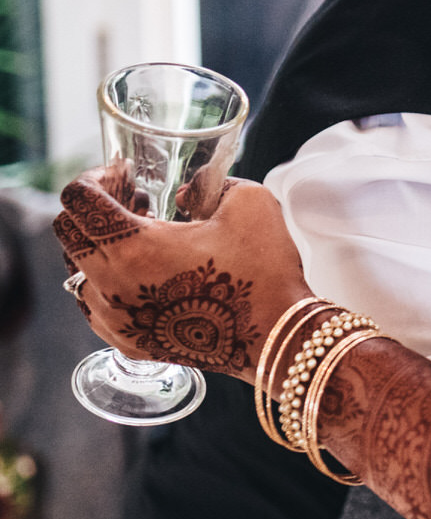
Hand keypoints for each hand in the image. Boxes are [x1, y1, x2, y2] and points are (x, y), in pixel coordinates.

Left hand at [53, 170, 312, 378]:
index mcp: (134, 246)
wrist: (275, 337)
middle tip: (134, 203)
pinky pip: (94, 304)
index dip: (95, 177)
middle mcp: (111, 283)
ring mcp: (114, 318)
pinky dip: (109, 283)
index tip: (123, 176)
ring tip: (143, 242)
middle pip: (66, 233)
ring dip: (100, 248)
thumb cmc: (264, 270)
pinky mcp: (126, 341)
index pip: (77, 200)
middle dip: (93, 209)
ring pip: (75, 270)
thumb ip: (211, 182)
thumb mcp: (249, 202)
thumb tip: (187, 191)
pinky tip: (146, 276)